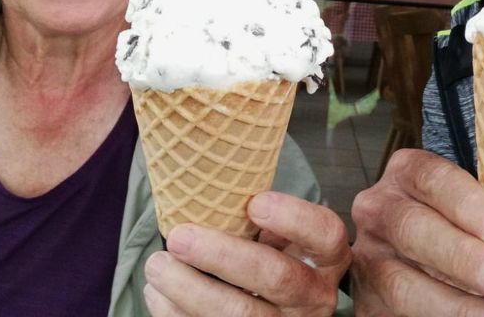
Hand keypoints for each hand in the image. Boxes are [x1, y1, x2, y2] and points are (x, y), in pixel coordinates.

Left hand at [143, 191, 350, 315]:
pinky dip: (176, 313)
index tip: (255, 202)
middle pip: (276, 277)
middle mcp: (313, 296)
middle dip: (222, 255)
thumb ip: (264, 218)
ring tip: (157, 265)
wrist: (278, 315)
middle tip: (179, 236)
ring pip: (241, 314)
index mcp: (326, 259)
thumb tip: (207, 180)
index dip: (293, 217)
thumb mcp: (283, 239)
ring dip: (190, 289)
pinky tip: (157, 293)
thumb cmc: (272, 261)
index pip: (325, 234)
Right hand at [349, 149, 483, 316]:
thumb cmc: (465, 229)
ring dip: (455, 304)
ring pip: (400, 281)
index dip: (470, 203)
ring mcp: (369, 259)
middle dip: (463, 257)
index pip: (431, 176)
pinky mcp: (368, 303)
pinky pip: (396, 316)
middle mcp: (381, 210)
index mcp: (411, 174)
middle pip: (411, 227)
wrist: (421, 263)